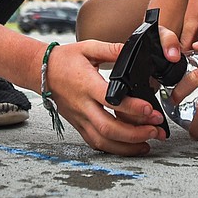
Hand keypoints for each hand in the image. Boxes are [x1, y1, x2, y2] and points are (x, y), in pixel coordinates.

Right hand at [45, 39, 169, 155]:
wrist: (41, 72)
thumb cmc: (64, 59)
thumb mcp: (88, 48)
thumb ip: (112, 50)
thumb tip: (132, 50)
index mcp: (87, 85)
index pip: (110, 100)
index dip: (132, 107)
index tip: (150, 109)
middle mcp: (82, 105)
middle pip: (108, 128)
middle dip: (135, 133)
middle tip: (156, 130)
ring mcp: (80, 118)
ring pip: (102, 140)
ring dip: (127, 146)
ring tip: (148, 143)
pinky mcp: (78, 125)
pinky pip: (96, 142)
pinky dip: (114, 149)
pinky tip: (130, 147)